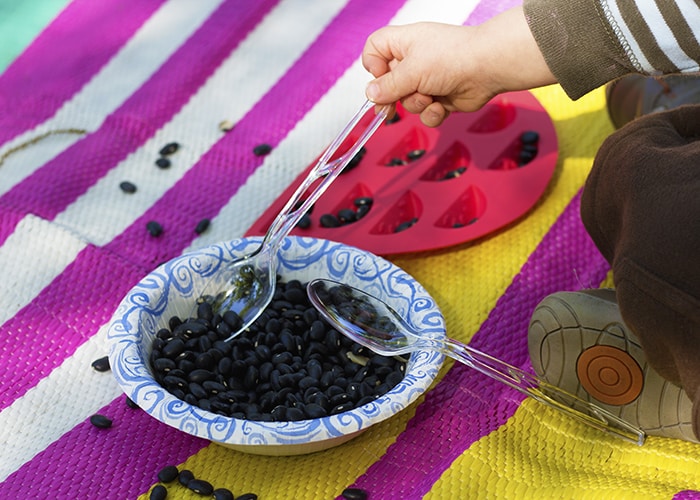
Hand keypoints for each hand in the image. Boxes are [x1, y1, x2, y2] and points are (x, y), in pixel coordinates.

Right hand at [362, 6, 555, 126]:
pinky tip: (442, 106)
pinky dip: (432, 113)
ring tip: (431, 96)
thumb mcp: (411, 71)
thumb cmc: (453, 57)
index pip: (375, 49)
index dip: (372, 65)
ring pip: (407, 101)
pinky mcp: (440, 97)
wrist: (488, 69)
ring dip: (417, 104)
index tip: (379, 79)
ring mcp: (428, 80)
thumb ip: (387, 86)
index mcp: (404, 44)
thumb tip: (370, 94)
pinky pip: (426, 112)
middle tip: (390, 108)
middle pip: (389, 83)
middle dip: (394, 96)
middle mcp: (414, 60)